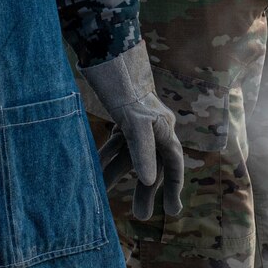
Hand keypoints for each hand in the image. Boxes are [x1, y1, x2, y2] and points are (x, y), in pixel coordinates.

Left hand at [82, 46, 186, 220]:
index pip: (173, 163)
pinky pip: (115, 143)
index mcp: (163, 128)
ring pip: (130, 155)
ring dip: (118, 175)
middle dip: (146, 190)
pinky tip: (93, 169)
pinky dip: (106, 156)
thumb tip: (148, 181)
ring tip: (104, 197)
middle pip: (152, 163)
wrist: (106, 50)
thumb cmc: (123, 83)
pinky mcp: (120, 117)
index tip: (173, 210)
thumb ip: (141, 151)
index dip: (174, 187)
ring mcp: (136, 122)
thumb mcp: (133, 120)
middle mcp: (153, 127)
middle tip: (141, 216)